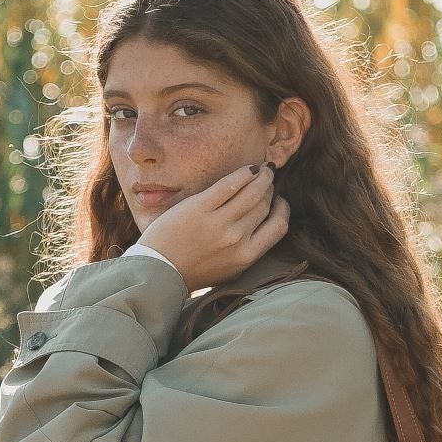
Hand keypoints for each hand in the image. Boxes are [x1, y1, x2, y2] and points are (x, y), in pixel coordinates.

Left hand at [137, 162, 288, 291]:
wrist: (159, 271)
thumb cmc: (193, 270)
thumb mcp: (229, 268)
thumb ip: (247, 249)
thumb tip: (263, 222)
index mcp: (246, 256)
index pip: (278, 227)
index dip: (282, 209)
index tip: (278, 201)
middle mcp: (237, 239)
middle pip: (264, 206)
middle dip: (269, 190)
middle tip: (267, 181)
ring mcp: (219, 223)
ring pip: (252, 192)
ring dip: (261, 178)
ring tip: (262, 171)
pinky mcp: (200, 208)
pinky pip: (229, 184)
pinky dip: (243, 174)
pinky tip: (248, 169)